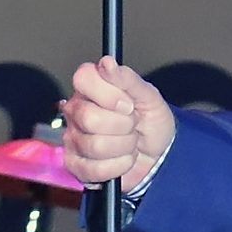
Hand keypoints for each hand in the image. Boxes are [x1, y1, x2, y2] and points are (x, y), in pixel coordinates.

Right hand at [59, 56, 173, 192]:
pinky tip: (123, 159)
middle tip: (132, 124)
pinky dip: (119, 166)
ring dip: (125, 146)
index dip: (109, 93)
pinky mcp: (75, 166)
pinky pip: (95, 169)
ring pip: (95, 145)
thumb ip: (128, 79)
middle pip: (89, 117)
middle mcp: (75, 111)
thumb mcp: (149, 97)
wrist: (159, 155)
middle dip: (123, 125)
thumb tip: (106, 62)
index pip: (83, 77)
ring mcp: (72, 139)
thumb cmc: (150, 122)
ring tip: (130, 142)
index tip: (128, 103)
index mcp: (90, 88)